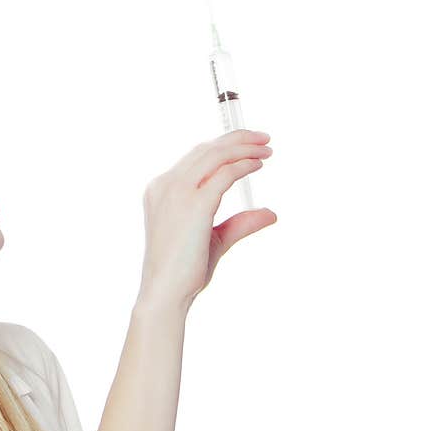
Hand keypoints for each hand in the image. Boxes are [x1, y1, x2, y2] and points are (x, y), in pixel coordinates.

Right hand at [135, 129, 276, 310]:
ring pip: (214, 155)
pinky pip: (224, 174)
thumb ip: (239, 223)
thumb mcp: (214, 239)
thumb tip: (269, 213)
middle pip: (205, 149)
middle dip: (236, 139)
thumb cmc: (184, 271)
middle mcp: (165, 185)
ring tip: (265, 147)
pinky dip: (243, 166)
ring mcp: (177, 192)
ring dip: (243, 147)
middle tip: (262, 138)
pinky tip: (257, 166)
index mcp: (160, 190)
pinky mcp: (195, 204)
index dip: (222, 146)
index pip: (195, 157)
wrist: (166, 292)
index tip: (246, 145)